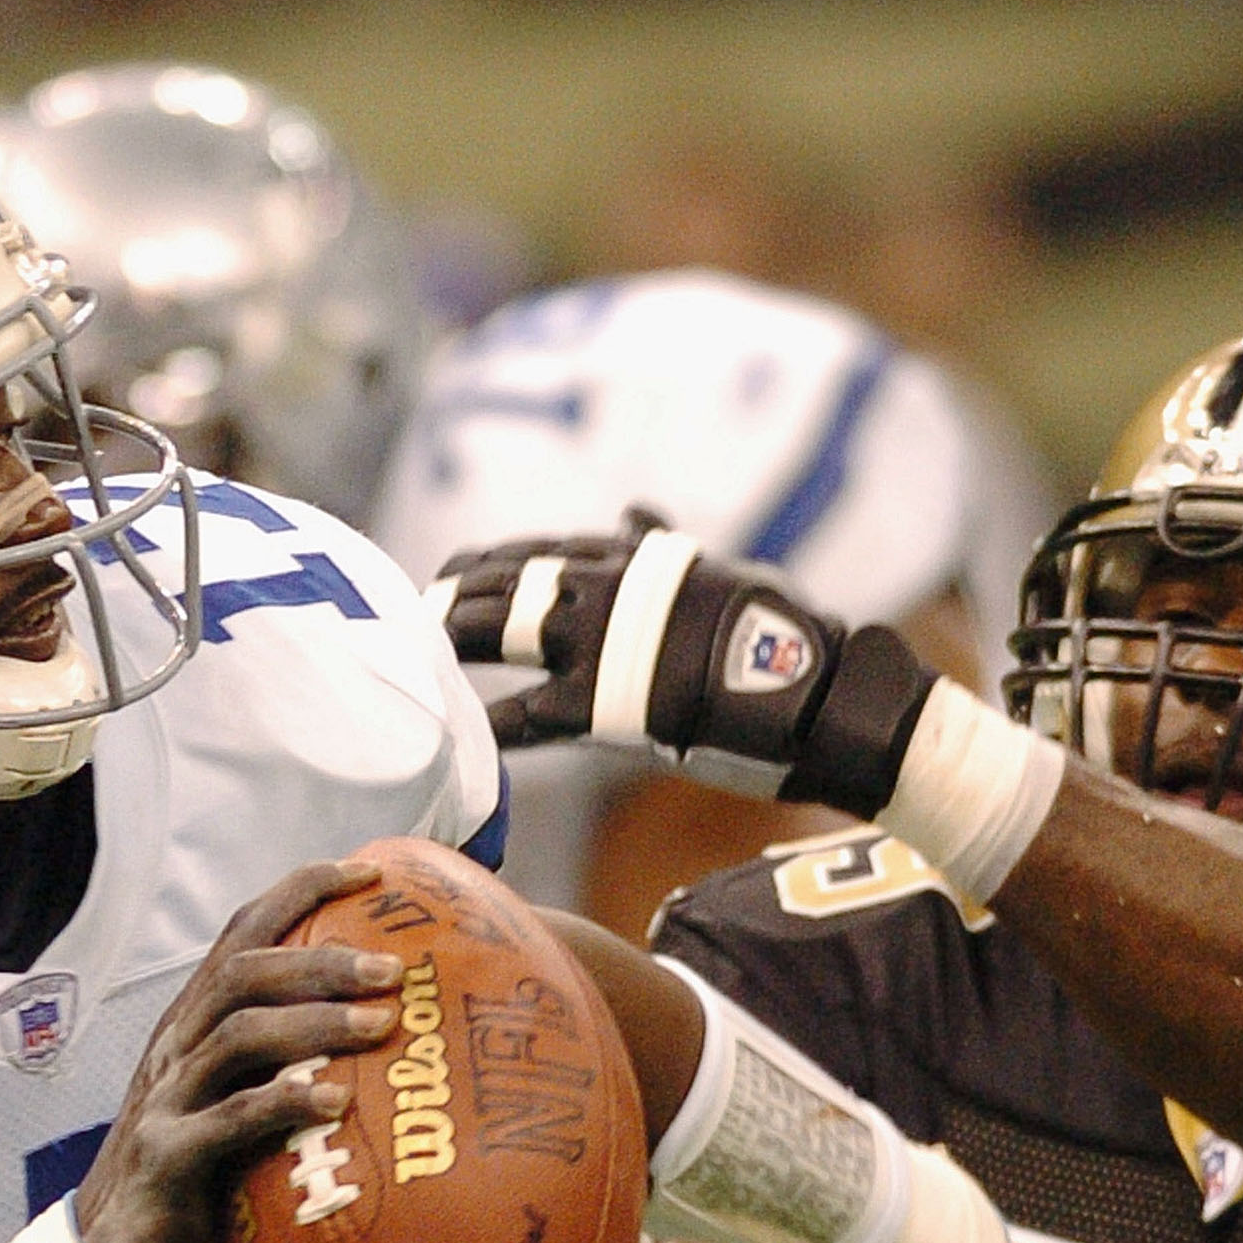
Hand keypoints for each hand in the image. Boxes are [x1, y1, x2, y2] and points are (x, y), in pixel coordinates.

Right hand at [72, 861, 402, 1242]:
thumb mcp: (244, 1103)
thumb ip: (292, 1063)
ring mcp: (167, 1097)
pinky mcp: (169, 1156)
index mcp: (197, 1021)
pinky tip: (338, 1105)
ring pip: (238, 1035)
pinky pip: (229, 1119)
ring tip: (381, 1026)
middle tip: (393, 968)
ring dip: (314, 1024)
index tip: (371, 871)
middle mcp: (178, 1045)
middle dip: (320, 959)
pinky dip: (285, 1104)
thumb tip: (392, 1032)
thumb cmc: (203, 1174)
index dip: (302, 889)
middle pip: (244, 972)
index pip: (243, 931)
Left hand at [434, 522, 937, 815]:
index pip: (546, 547)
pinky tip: (464, 736)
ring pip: (507, 629)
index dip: (495, 559)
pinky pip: (530, 714)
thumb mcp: (724, 572)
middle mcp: (611, 589)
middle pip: (511, 581)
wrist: (819, 691)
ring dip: (459, 638)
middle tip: (423, 611)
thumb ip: (664, 547)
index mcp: (638, 559)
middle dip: (460, 595)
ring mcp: (604, 645)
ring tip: (426, 651)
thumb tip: (632, 506)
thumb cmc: (784, 634)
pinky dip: (493, 726)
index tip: (460, 567)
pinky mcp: (608, 703)